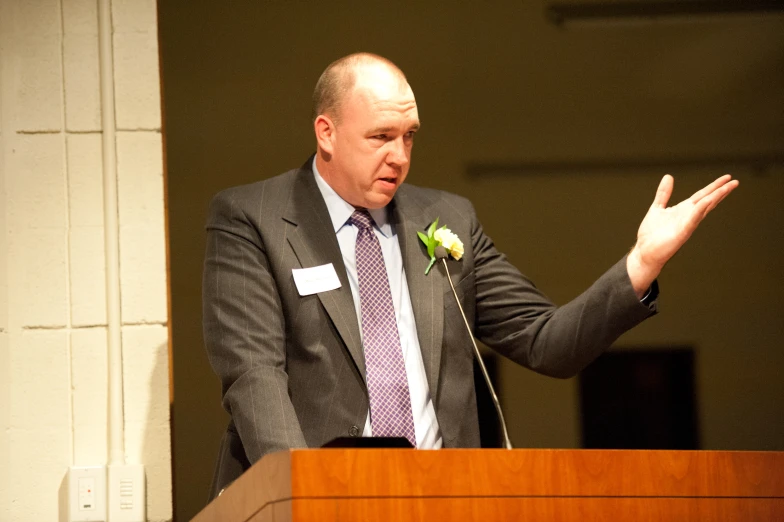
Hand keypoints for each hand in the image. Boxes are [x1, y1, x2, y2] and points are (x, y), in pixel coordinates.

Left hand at [627, 174, 738, 297]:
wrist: (645, 252)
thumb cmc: (651, 234)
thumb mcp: (657, 208)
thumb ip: (664, 193)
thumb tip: (668, 176)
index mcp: (684, 210)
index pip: (702, 195)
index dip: (714, 186)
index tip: (727, 178)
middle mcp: (688, 216)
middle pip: (708, 200)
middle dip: (721, 191)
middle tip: (735, 181)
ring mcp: (687, 225)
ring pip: (704, 208)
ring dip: (715, 197)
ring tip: (727, 188)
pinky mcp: (681, 233)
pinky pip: (692, 220)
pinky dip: (699, 211)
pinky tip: (707, 201)